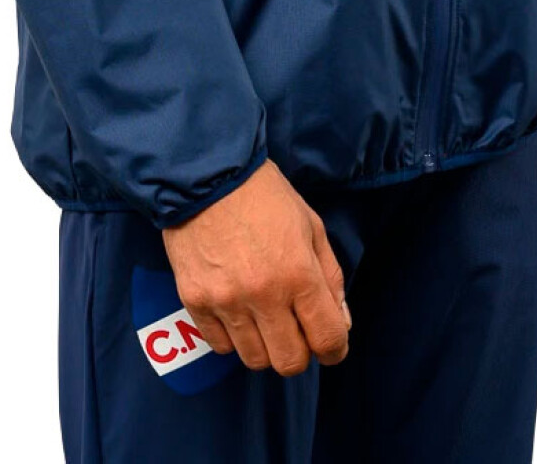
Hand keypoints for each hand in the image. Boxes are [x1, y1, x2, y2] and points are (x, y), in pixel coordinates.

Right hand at [162, 159, 352, 373]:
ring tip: (263, 317)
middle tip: (295, 329)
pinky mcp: (195, 301)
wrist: (208, 174)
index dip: (335, 350)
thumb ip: (330, 276)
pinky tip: (236, 310)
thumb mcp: (311, 226)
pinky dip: (232, 337)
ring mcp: (227, 301)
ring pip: (255, 359)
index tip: (331, 345)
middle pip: (289, 362)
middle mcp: (264, 295)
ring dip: (265, 345)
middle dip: (300, 352)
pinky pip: (220, 346)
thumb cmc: (266, 196)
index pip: (327, 339)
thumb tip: (341, 322)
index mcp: (299, 273)